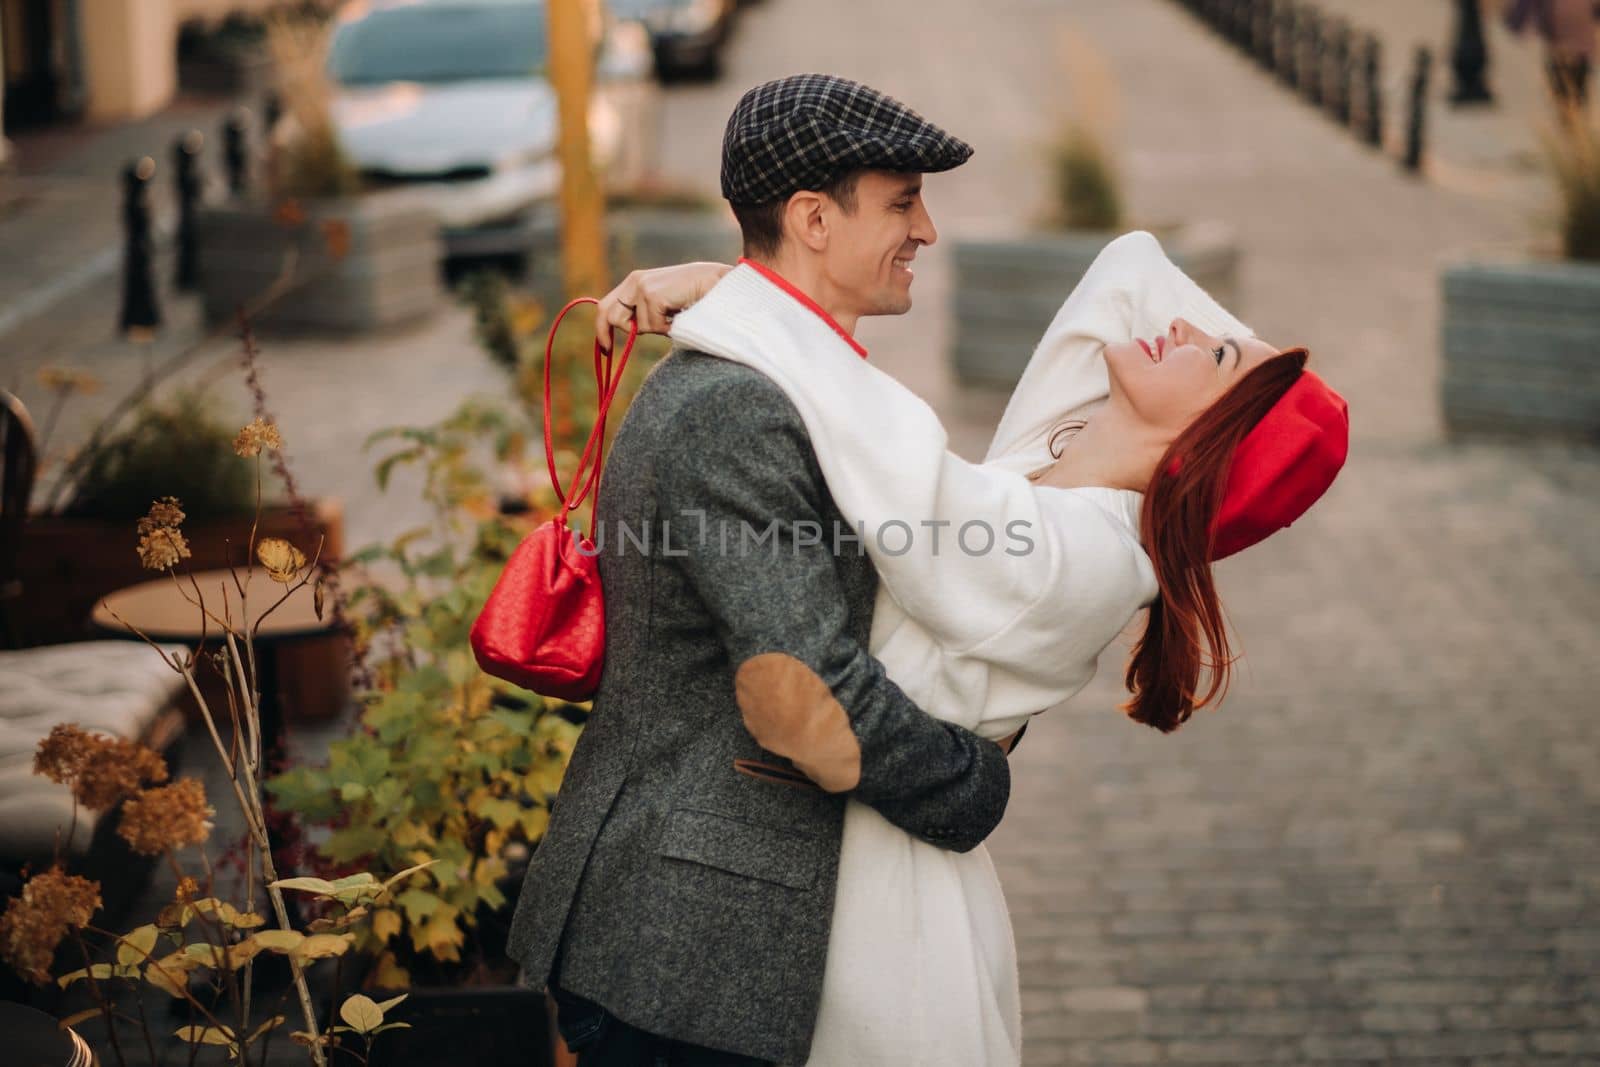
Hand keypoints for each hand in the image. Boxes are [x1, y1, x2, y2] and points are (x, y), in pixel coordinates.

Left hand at [595, 261, 733, 352]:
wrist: (720, 283)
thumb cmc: (697, 296)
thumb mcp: (665, 304)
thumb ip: (646, 313)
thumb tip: (633, 331)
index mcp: (636, 281)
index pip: (607, 305)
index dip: (602, 327)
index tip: (605, 348)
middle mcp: (635, 281)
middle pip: (608, 314)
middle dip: (612, 332)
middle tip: (610, 349)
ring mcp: (642, 287)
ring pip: (637, 327)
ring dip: (657, 329)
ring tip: (676, 316)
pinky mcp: (652, 296)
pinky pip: (653, 326)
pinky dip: (668, 327)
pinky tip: (681, 313)